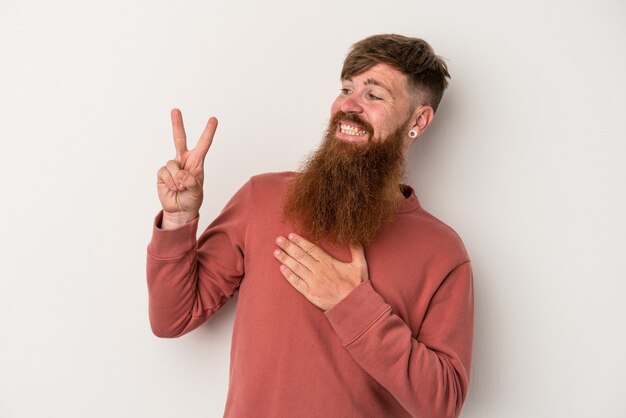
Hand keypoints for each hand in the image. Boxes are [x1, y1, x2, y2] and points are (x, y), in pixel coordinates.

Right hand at [157, 109, 217, 228]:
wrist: (180, 210)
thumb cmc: (192, 199)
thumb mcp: (197, 192)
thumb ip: (192, 183)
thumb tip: (182, 175)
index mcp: (197, 162)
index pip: (203, 144)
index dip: (208, 132)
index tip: (214, 119)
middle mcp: (184, 160)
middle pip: (179, 139)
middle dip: (177, 124)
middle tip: (175, 110)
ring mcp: (172, 166)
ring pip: (172, 164)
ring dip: (178, 179)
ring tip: (181, 188)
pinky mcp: (162, 173)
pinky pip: (165, 173)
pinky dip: (171, 182)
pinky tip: (173, 188)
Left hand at [273, 233, 368, 310]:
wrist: (353, 305)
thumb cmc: (357, 285)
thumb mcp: (360, 265)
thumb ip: (356, 249)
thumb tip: (356, 236)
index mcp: (328, 262)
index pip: (310, 249)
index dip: (300, 241)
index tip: (291, 235)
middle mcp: (318, 270)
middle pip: (300, 256)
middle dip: (288, 247)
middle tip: (278, 239)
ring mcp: (312, 282)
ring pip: (296, 267)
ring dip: (285, 259)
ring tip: (276, 251)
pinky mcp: (310, 293)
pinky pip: (296, 282)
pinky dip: (288, 275)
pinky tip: (281, 268)